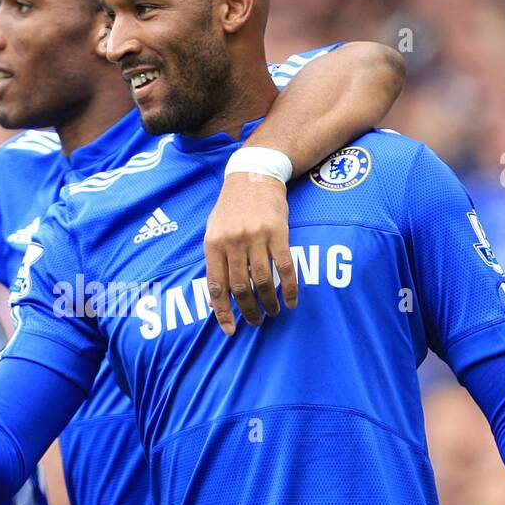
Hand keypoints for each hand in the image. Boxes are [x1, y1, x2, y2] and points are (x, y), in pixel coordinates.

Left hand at [203, 171, 295, 335]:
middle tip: (256, 322)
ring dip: (268, 302)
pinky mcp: (278, 233)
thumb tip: (217, 296)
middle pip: (240, 288)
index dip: (222, 311)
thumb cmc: (231, 206)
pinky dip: (288, 288)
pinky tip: (290, 301)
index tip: (230, 329)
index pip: (216, 286)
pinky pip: (285, 268)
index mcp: (213, 244)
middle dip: (248, 311)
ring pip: (261, 281)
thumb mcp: (213, 229)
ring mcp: (256, 238)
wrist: (253, 174)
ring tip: (272, 313)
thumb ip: (215, 259)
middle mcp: (233, 243)